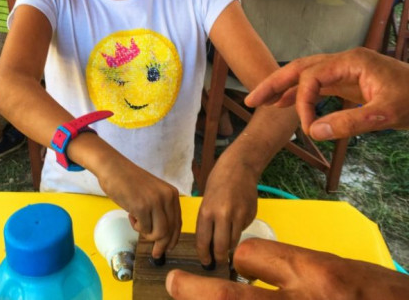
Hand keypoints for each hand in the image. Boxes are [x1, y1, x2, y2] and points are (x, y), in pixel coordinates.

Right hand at [98, 163, 180, 258]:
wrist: (113, 168)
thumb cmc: (129, 181)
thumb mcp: (152, 193)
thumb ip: (160, 210)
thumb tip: (163, 237)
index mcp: (171, 194)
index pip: (178, 223)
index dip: (173, 239)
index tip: (167, 248)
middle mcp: (167, 197)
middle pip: (170, 231)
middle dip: (162, 245)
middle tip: (155, 253)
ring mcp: (155, 201)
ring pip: (159, 233)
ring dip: (147, 235)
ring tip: (137, 223)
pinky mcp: (141, 206)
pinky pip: (144, 229)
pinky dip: (136, 227)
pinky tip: (131, 215)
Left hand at [166, 238, 408, 298]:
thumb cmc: (377, 296)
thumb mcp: (337, 272)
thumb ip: (292, 268)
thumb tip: (247, 265)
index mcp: (316, 275)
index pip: (251, 256)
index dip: (236, 260)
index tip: (232, 264)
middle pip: (232, 298)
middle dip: (196, 292)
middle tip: (173, 283)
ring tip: (188, 296)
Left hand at [195, 157, 257, 266]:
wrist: (239, 167)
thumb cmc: (218, 183)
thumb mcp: (205, 201)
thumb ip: (207, 222)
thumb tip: (209, 245)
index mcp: (207, 211)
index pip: (204, 241)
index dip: (204, 256)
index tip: (206, 263)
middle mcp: (223, 215)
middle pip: (222, 247)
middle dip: (219, 258)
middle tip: (218, 262)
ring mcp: (239, 215)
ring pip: (234, 241)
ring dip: (229, 245)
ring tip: (226, 239)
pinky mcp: (251, 214)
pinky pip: (243, 230)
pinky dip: (239, 230)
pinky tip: (237, 218)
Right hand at [245, 48, 408, 139]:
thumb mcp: (385, 115)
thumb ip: (349, 122)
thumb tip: (314, 133)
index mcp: (351, 62)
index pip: (312, 77)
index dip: (303, 103)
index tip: (308, 129)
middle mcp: (344, 62)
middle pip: (300, 68)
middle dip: (275, 83)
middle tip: (252, 100)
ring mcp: (345, 70)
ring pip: (305, 75)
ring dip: (283, 87)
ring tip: (261, 101)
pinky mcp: (348, 81)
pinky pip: (317, 85)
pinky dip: (299, 94)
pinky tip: (285, 104)